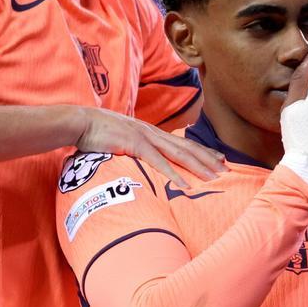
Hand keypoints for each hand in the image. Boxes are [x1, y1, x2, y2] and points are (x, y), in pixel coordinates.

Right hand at [74, 107, 224, 187]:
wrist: (81, 122)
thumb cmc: (98, 133)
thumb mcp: (121, 139)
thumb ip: (133, 147)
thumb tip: (139, 159)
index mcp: (151, 132)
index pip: (183, 142)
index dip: (203, 150)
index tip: (219, 159)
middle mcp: (153, 132)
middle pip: (187, 147)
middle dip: (208, 159)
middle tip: (227, 170)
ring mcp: (145, 137)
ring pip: (179, 154)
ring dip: (198, 166)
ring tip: (214, 177)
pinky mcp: (135, 144)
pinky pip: (159, 162)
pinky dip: (174, 174)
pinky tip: (186, 184)